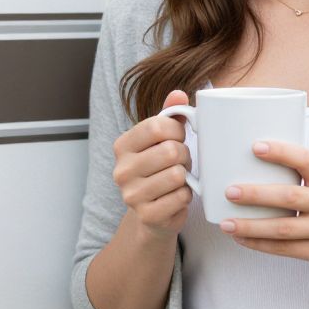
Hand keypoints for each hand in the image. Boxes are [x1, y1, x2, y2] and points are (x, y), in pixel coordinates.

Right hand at [111, 90, 192, 238]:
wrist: (152, 213)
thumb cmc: (160, 169)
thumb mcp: (162, 139)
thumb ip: (170, 114)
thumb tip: (179, 93)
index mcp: (122, 145)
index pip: (157, 126)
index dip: (177, 130)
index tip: (179, 137)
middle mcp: (122, 170)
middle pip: (170, 151)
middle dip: (185, 155)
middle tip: (181, 162)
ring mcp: (131, 195)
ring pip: (177, 175)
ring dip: (186, 177)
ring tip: (179, 178)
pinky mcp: (147, 215)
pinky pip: (181, 197)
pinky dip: (186, 196)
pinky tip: (177, 196)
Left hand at [220, 140, 308, 277]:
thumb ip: (302, 177)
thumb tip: (255, 164)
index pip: (305, 159)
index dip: (281, 152)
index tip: (256, 147)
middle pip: (288, 197)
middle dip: (256, 194)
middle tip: (230, 191)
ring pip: (282, 228)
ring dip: (251, 226)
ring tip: (227, 223)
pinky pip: (284, 249)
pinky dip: (260, 245)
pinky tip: (242, 239)